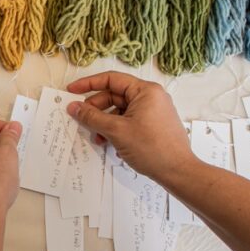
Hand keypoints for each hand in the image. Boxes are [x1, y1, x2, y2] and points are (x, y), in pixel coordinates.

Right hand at [66, 72, 192, 180]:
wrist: (177, 171)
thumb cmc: (153, 148)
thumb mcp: (116, 130)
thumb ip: (92, 117)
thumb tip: (74, 107)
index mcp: (145, 91)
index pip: (111, 79)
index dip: (88, 84)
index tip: (72, 90)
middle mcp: (150, 97)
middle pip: (114, 96)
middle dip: (96, 109)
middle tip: (81, 119)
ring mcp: (152, 111)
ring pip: (119, 111)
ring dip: (104, 123)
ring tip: (97, 138)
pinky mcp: (152, 125)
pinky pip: (127, 121)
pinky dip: (115, 130)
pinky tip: (110, 143)